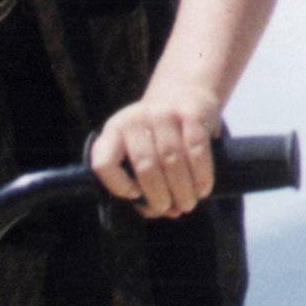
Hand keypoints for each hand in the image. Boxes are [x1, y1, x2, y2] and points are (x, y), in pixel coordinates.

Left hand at [90, 84, 221, 218]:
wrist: (185, 93)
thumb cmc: (159, 138)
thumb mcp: (141, 154)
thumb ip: (143, 187)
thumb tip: (161, 212)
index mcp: (114, 131)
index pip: (103, 162)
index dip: (118, 186)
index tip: (135, 195)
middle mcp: (135, 119)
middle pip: (145, 166)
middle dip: (160, 196)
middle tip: (175, 209)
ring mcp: (163, 112)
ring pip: (172, 160)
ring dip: (183, 190)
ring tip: (189, 204)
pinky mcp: (192, 111)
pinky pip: (196, 149)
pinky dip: (200, 175)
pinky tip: (202, 189)